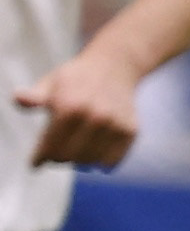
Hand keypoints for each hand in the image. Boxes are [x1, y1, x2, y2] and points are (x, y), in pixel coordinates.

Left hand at [17, 49, 142, 167]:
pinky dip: (100, 162)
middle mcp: (94, 117)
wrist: (115, 66)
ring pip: (89, 162)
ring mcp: (114, 125)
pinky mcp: (130, 131)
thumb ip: (34, 96)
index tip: (35, 164)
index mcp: (70, 106)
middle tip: (53, 155)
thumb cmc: (76, 78)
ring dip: (78, 160)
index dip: (39, 158)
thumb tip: (18, 98)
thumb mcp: (51, 83)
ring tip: (73, 152)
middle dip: (57, 158)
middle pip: (68, 157)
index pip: (50, 145)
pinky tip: (92, 154)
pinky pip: (111, 161)